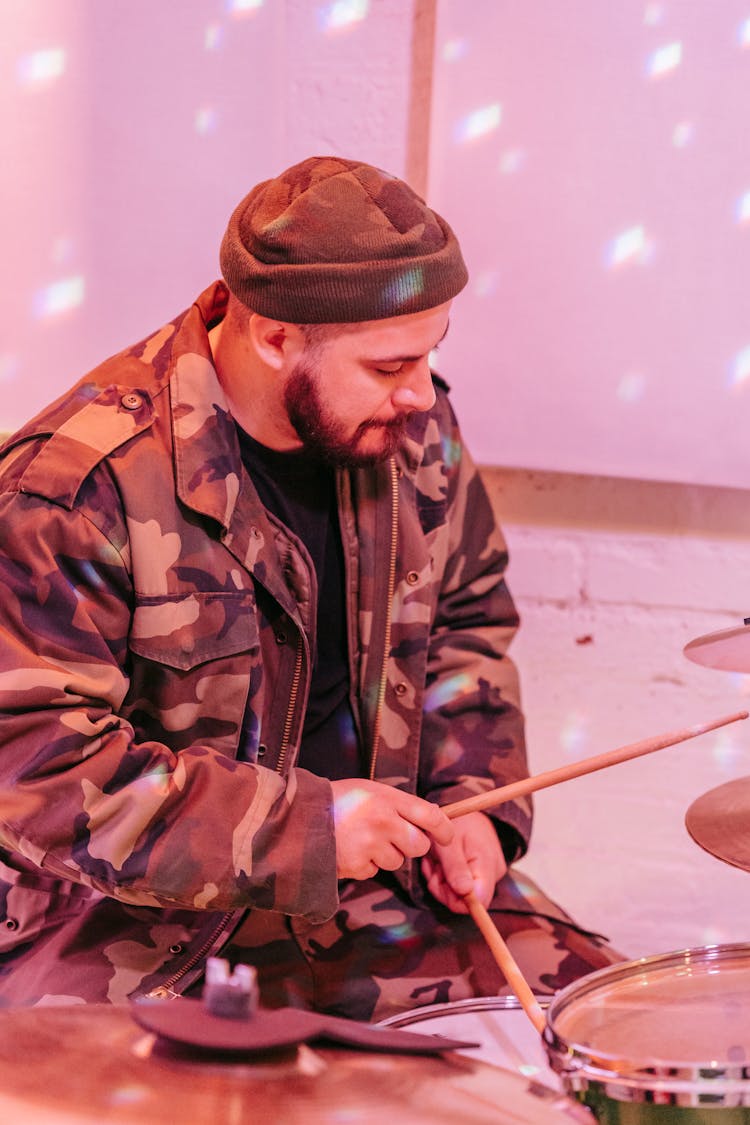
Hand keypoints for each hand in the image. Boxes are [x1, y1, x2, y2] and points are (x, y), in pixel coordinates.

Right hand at [330, 779, 453, 880]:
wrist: (301, 817)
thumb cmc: (339, 800)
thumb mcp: (371, 790)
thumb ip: (398, 803)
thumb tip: (431, 818)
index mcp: (387, 799)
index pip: (430, 815)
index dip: (444, 829)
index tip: (447, 836)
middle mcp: (383, 822)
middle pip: (419, 845)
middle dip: (412, 845)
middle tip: (395, 836)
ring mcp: (370, 846)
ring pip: (397, 861)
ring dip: (386, 855)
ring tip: (363, 839)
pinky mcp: (358, 866)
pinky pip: (375, 871)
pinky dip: (366, 864)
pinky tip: (351, 849)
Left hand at [421, 812, 506, 912]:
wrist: (467, 810)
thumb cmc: (458, 821)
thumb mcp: (450, 841)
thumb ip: (456, 867)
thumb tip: (465, 893)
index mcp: (488, 865)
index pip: (479, 901)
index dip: (454, 898)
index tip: (438, 878)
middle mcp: (493, 873)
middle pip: (464, 900)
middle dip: (443, 886)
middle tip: (433, 864)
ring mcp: (488, 875)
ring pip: (458, 894)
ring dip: (441, 880)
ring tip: (437, 859)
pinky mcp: (481, 874)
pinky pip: (458, 886)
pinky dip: (445, 877)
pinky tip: (442, 862)